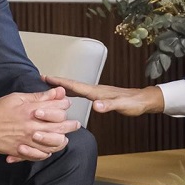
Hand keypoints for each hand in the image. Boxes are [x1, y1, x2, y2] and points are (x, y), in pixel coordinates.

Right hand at [0, 87, 79, 162]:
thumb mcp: (17, 98)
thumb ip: (39, 96)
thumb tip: (58, 91)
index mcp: (31, 111)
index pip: (57, 109)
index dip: (64, 106)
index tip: (66, 104)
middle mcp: (31, 127)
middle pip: (60, 128)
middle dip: (70, 125)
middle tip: (75, 124)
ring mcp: (28, 141)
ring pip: (53, 144)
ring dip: (62, 140)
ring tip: (65, 138)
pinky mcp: (22, 151)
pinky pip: (41, 155)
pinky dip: (48, 152)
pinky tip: (50, 149)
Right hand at [43, 76, 163, 115]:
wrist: (143, 100)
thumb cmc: (134, 104)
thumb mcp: (122, 106)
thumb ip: (109, 106)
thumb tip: (96, 106)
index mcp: (97, 92)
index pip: (75, 86)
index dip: (60, 82)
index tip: (46, 78)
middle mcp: (95, 90)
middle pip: (72, 85)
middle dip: (56, 82)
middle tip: (41, 79)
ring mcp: (97, 93)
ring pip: (75, 89)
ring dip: (62, 87)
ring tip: (48, 87)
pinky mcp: (99, 97)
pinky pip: (80, 94)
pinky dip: (71, 93)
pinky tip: (67, 97)